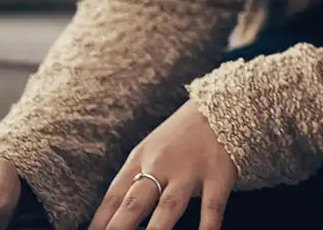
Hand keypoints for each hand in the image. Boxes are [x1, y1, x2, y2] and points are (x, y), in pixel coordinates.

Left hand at [89, 99, 235, 229]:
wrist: (222, 104)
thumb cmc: (181, 134)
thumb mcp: (151, 149)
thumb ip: (134, 179)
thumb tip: (111, 215)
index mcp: (140, 158)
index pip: (114, 196)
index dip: (100, 221)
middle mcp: (161, 165)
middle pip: (134, 203)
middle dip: (119, 228)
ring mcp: (190, 171)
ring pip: (169, 206)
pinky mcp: (218, 175)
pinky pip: (211, 206)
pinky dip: (207, 226)